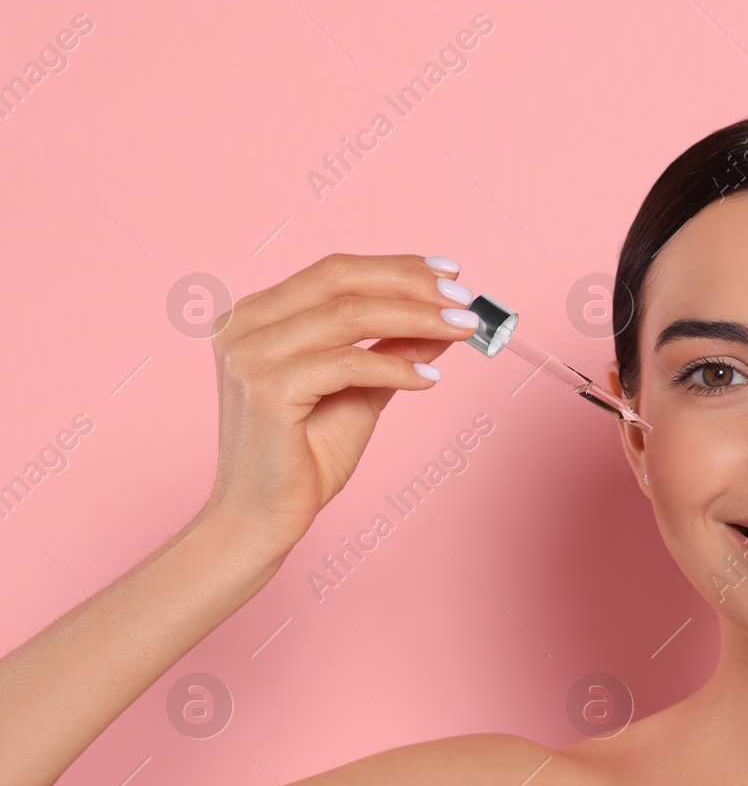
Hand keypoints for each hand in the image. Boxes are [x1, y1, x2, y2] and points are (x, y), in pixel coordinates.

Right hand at [198, 253, 476, 559]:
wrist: (262, 517)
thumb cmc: (303, 458)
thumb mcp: (360, 391)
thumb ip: (392, 351)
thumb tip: (443, 322)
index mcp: (258, 316)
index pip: (335, 271)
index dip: (397, 267)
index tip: (451, 272)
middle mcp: (245, 326)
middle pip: (341, 279)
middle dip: (412, 284)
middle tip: (465, 296)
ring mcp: (250, 354)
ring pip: (350, 316)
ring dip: (417, 319)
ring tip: (463, 330)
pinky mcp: (266, 389)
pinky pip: (348, 364)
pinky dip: (396, 368)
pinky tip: (430, 380)